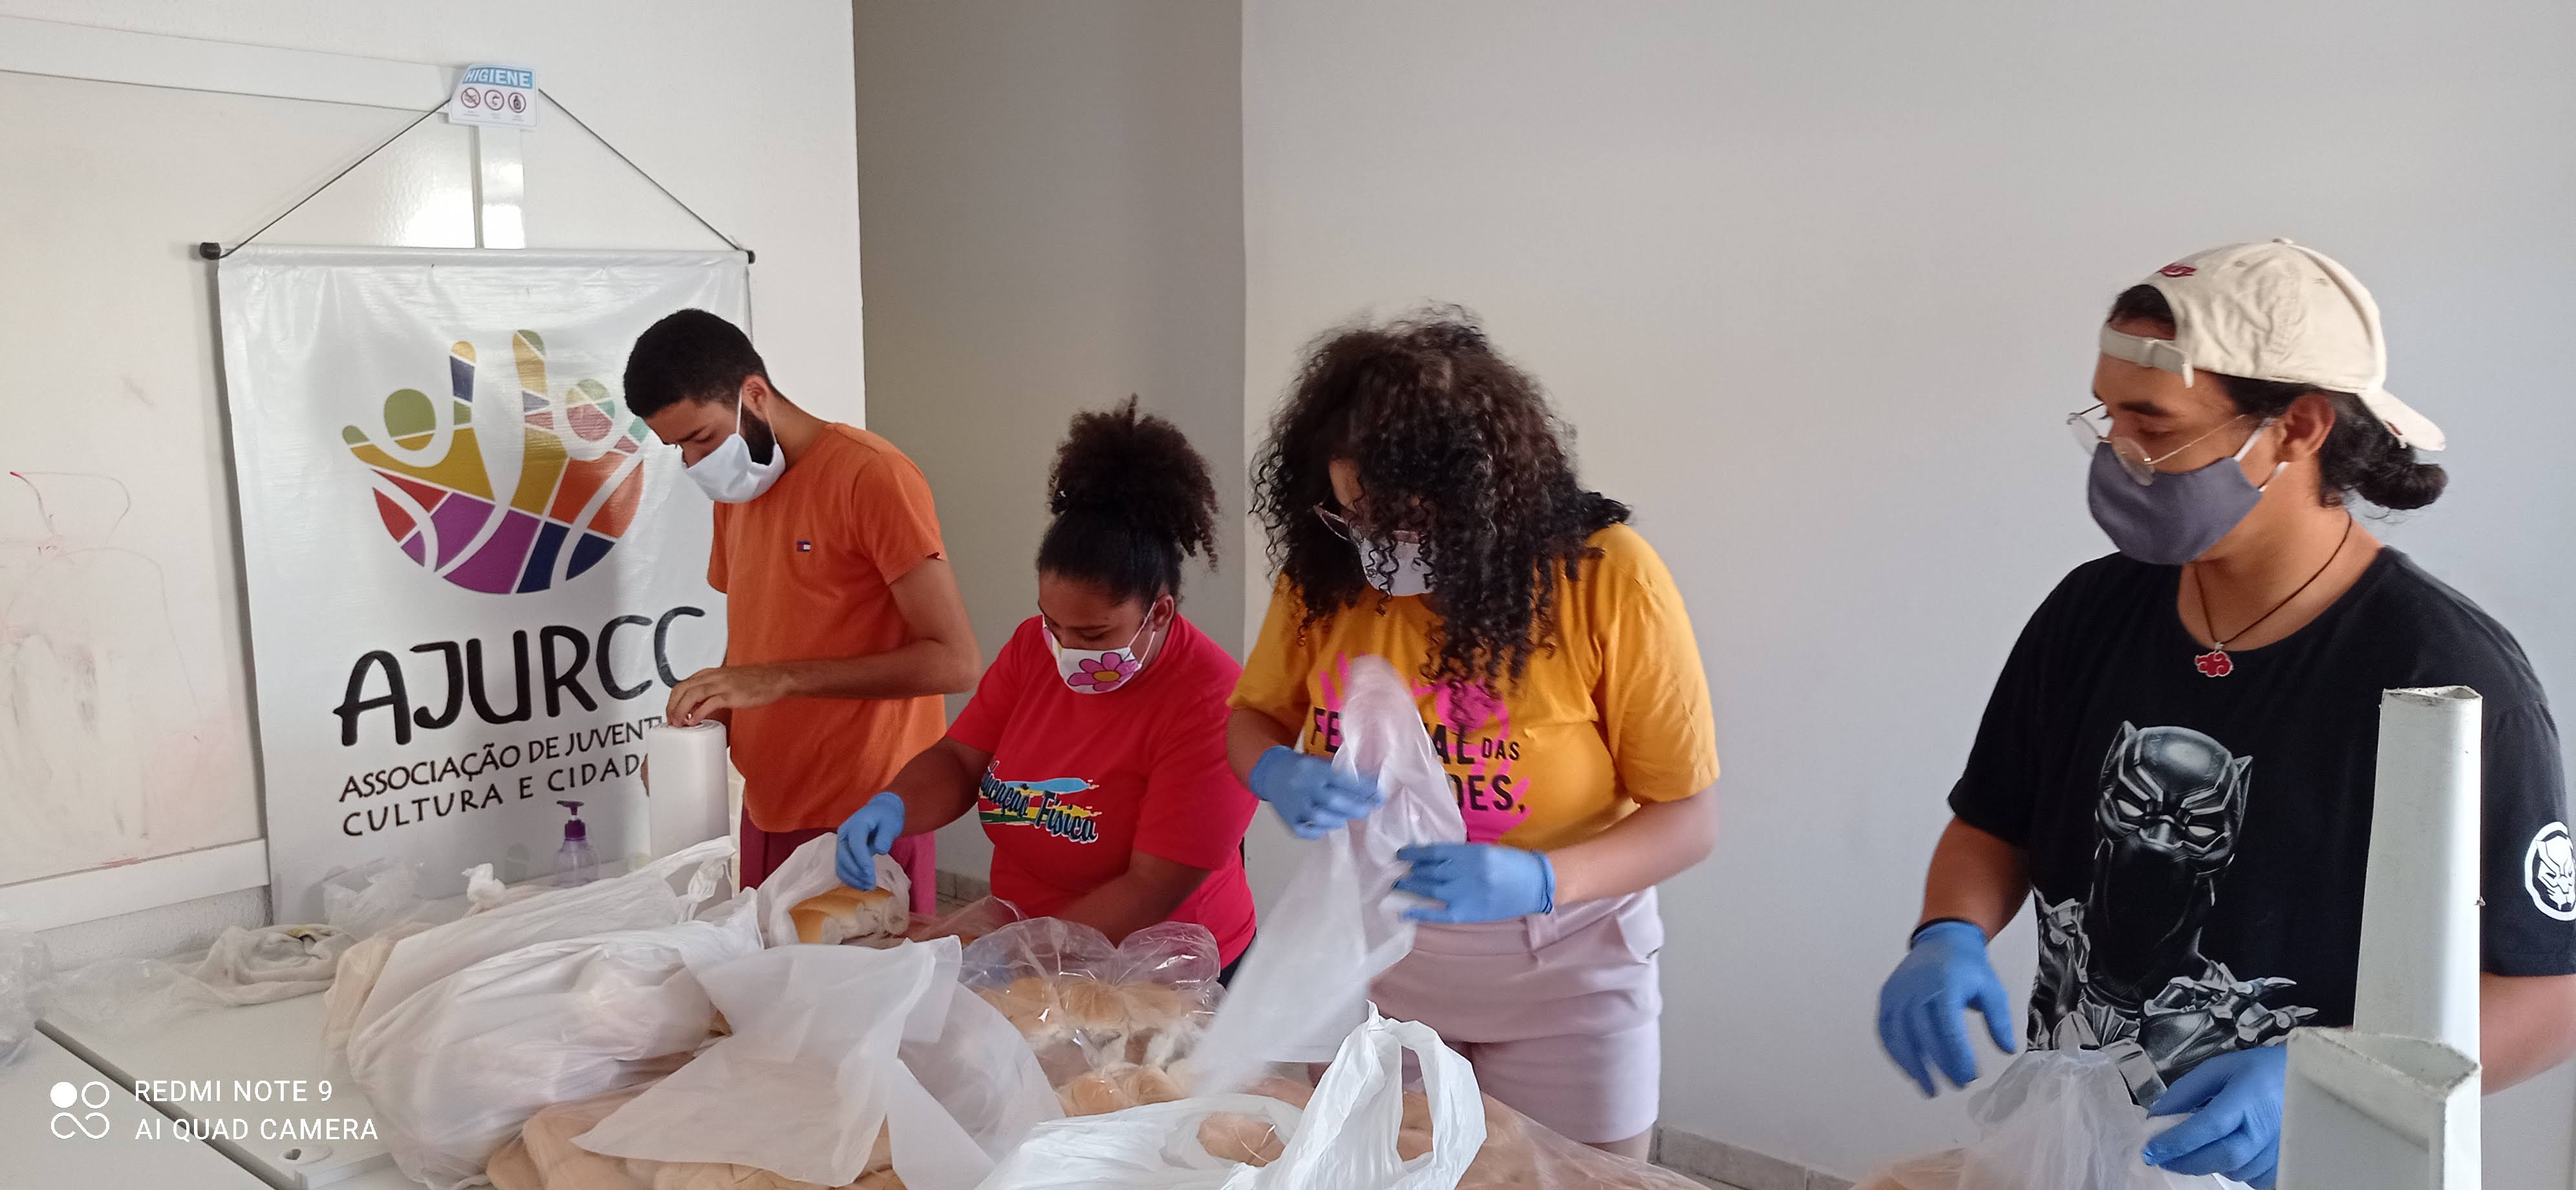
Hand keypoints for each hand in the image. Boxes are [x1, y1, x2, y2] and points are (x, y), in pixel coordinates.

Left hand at [666, 664, 791, 725]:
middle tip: (671, 721)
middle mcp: (712, 676)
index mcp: (709, 673)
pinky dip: (698, 713)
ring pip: (691, 695)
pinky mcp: (731, 694)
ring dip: (680, 710)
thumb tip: (694, 706)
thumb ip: (709, 691)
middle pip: (681, 689)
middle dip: (672, 706)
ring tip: (679, 723)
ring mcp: (721, 684)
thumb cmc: (753, 681)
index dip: (672, 701)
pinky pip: (709, 703)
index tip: (670, 714)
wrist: (774, 678)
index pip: (681, 685)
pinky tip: (694, 721)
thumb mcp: (725, 682)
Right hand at [835, 792, 906, 888]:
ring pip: (841, 865)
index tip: (871, 874)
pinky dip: (850, 878)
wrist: (880, 812)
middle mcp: (844, 834)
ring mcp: (841, 844)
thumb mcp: (891, 823)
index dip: (862, 860)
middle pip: (844, 857)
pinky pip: (842, 868)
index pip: (855, 844)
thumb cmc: (886, 817)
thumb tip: (880, 850)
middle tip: (872, 884)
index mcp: (856, 823)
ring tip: (869, 887)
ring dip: (853, 878)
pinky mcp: (843, 853)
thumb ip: (885, 836)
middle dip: (857, 873)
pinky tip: (862, 885)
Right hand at [1248, 747, 1381, 838]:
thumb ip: (1339, 774)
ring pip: (1320, 817)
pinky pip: (1303, 830)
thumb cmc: (1302, 767)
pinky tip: (1325, 827)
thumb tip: (1369, 786)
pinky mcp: (1287, 818)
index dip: (1363, 787)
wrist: (1270, 771)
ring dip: (1338, 819)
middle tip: (1367, 809)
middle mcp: (1304, 787)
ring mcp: (1295, 804)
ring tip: (1345, 817)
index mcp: (1314, 769)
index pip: (1342, 779)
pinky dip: (1317, 832)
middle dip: (1355, 807)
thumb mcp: (1319, 762)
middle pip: (1333, 801)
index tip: (1378, 793)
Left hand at [1393, 843, 1555, 922]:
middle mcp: (1465, 872)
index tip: (1401, 854)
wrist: (1536, 885)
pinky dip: (1420, 913)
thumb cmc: (1512, 864)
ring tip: (1397, 885)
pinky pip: (1439, 914)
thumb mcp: (1486, 850)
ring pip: (1430, 889)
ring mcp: (1465, 894)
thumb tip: (1432, 858)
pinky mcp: (1468, 913)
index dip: (1414, 853)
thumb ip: (1461, 854)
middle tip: (1395, 871)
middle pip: (1429, 871)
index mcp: (1471, 853)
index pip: (1434, 852)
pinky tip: (1405, 911)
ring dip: (1411, 887)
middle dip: (1410, 871)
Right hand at [1876, 920, 2016, 1095]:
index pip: (1948, 1028)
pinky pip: (1886, 1031)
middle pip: (1923, 1036)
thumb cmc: (1968, 967)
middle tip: (1957, 1085)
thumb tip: (2008, 1050)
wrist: (1941, 939)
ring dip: (1914, 1066)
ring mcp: (1897, 993)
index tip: (1969, 1076)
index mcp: (1944, 985)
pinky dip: (1896, 1054)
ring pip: (1899, 1037)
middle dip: (1940, 1065)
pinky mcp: (1887, 998)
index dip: (1957, 1056)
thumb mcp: (1992, 989)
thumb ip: (1999, 1020)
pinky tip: (1911, 1071)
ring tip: (1930, 1089)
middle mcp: (1916, 989)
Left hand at [2143, 1045, 2286, 1187]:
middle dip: (2186, 1161)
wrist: (2309, 1080)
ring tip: (2196, 1150)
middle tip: (2163, 1158)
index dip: (2177, 1142)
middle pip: (2221, 1157)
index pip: (2208, 1127)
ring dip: (2209, 1164)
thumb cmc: (2261, 1071)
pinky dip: (2233, 1169)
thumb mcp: (2220, 1068)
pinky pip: (2252, 1178)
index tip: (2151, 1150)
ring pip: (2235, 1170)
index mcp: (2248, 1099)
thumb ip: (2187, 1091)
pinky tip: (2226, 1152)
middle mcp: (2266, 1129)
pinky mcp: (2286, 1164)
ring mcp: (2280, 1150)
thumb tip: (2157, 1116)